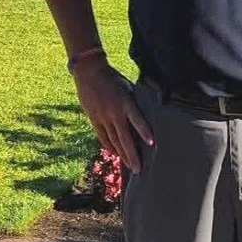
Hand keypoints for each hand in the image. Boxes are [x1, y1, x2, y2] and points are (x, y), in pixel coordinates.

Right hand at [72, 58, 152, 172]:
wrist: (90, 72)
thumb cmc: (112, 78)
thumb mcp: (127, 87)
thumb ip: (133, 102)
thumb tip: (145, 113)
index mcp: (125, 102)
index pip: (137, 120)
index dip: (144, 131)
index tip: (151, 143)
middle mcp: (114, 112)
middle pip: (124, 138)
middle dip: (132, 154)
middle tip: (138, 169)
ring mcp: (103, 117)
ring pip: (114, 141)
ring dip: (122, 154)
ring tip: (129, 165)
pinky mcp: (94, 119)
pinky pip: (103, 137)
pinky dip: (110, 146)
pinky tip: (115, 154)